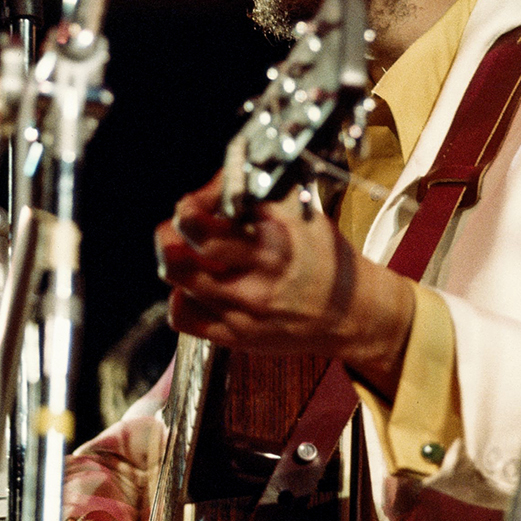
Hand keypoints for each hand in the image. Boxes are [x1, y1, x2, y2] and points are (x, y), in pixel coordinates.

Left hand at [154, 175, 415, 396]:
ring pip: (178, 281)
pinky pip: (183, 317)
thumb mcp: (300, 213)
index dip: (192, 203)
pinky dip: (182, 296)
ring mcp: (244, 312)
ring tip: (189, 252)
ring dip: (175, 259)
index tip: (197, 200)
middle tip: (180, 225)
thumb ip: (257, 194)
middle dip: (170, 231)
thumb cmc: (324, 258)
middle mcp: (256, 280)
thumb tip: (215, 183)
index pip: (205, 220)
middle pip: (180, 254)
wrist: (350, 313)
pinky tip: (198, 286)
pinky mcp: (236, 337)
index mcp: (273, 242)